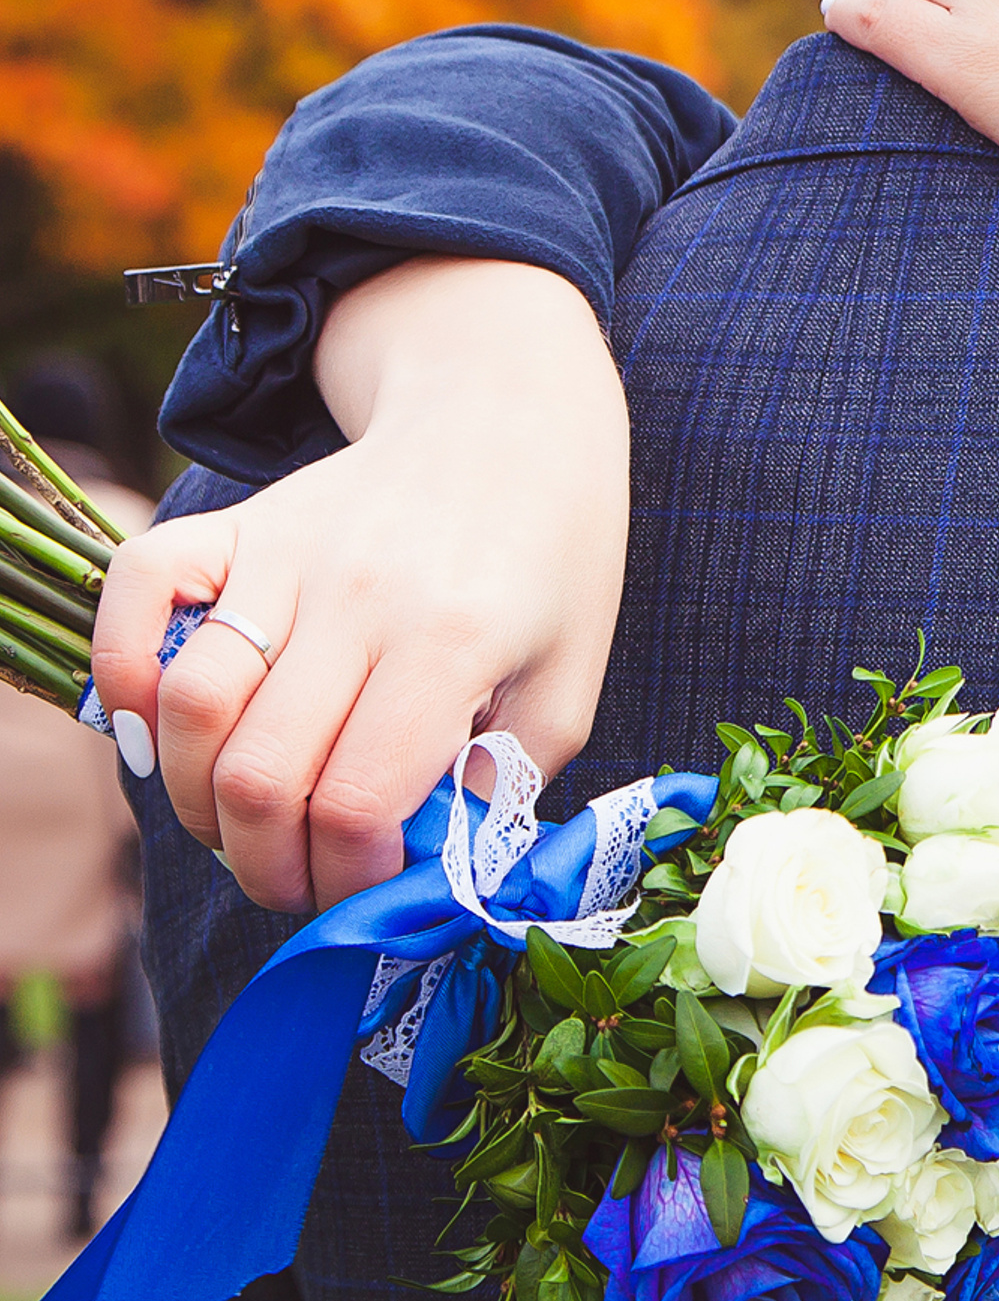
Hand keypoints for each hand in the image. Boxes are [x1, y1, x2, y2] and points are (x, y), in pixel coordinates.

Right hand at [90, 257, 627, 913]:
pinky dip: (125, 669)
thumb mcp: (572, 674)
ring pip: (188, 704)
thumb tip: (430, 857)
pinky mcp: (240, 521)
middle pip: (260, 773)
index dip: (349, 874)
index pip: (360, 798)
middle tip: (298, 874)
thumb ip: (511, 777)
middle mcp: (361, 593)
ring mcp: (289, 551)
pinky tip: (163, 725)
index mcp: (454, 636)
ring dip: (194, 796)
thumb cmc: (553, 558)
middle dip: (265, 863)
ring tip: (244, 819)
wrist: (513, 418)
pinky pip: (137, 591)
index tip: (367, 881)